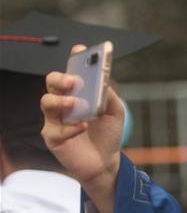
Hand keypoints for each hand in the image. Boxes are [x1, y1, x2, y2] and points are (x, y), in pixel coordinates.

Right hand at [40, 45, 123, 212]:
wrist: (106, 162)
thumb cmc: (108, 134)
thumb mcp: (114, 112)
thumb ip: (108, 95)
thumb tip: (103, 80)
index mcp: (77, 93)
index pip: (69, 72)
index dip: (73, 61)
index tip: (80, 50)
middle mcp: (62, 103)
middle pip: (51, 82)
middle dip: (60, 78)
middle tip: (73, 81)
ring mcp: (55, 120)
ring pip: (46, 102)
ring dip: (61, 100)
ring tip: (75, 103)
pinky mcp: (53, 138)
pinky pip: (55, 129)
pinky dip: (70, 127)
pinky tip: (83, 127)